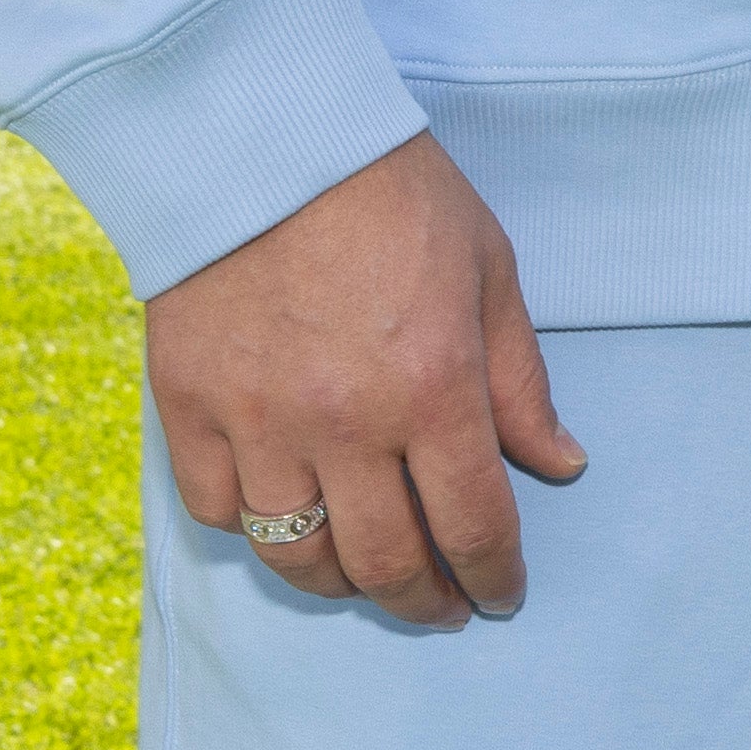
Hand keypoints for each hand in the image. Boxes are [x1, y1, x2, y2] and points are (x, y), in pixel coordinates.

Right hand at [142, 134, 582, 630]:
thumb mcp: (490, 273)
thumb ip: (520, 383)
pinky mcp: (189, 409)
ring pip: (296, 555)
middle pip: (386, 561)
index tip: (500, 595)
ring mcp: (260, 423)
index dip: (493, 575)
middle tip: (442, 608)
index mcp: (434, 388)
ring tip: (368, 581)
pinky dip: (252, 530)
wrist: (264, 141)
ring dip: (341, 585)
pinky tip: (285, 520)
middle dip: (423, 600)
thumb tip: (560, 465)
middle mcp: (346, 424)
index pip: (473, 524)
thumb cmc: (394, 197)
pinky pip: (217, 510)